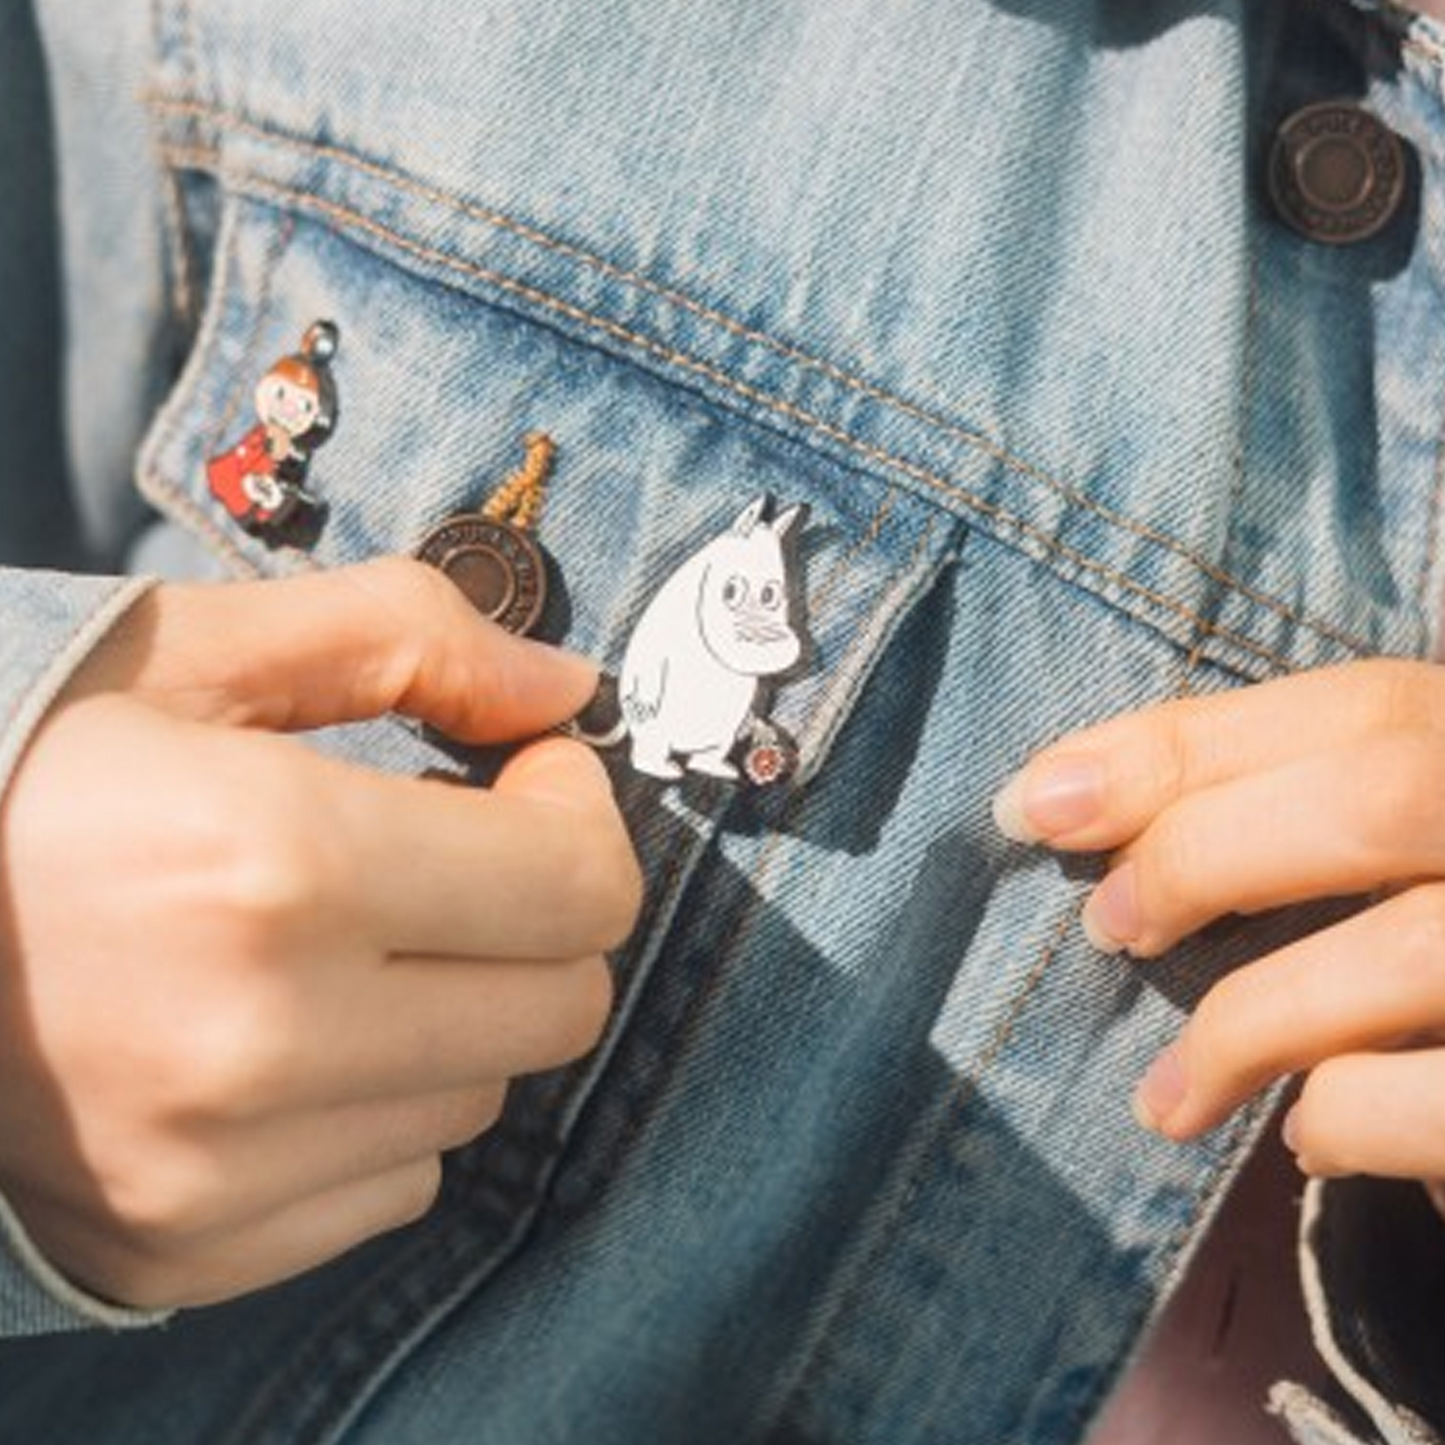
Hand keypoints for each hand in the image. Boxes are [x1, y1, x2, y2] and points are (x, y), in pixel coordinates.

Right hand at [0, 559, 641, 1308]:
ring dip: (454, 1006)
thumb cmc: (11, 763)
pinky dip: (378, 1106)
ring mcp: (216, 1168)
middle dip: (542, 912)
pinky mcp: (183, 1244)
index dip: (578, 811)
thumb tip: (563, 689)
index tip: (526, 775)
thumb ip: (406, 638)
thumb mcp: (193, 648)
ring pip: (482, 1094)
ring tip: (345, 940)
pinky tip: (289, 1037)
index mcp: (273, 862)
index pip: (577, 886)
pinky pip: (393, 1184)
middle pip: (562, 1005)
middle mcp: (256, 1039)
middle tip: (463, 853)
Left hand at [992, 658, 1444, 1180]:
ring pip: (1415, 953)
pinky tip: (1304, 1135)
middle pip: (1386, 789)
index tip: (1036, 801)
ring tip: (1167, 1095)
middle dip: (1206, 852)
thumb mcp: (1409, 847)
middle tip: (1109, 928)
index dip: (1181, 746)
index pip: (1360, 705)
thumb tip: (1059, 796)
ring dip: (1245, 1024)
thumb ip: (1294, 803)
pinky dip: (1347, 1117)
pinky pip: (1442, 1099)